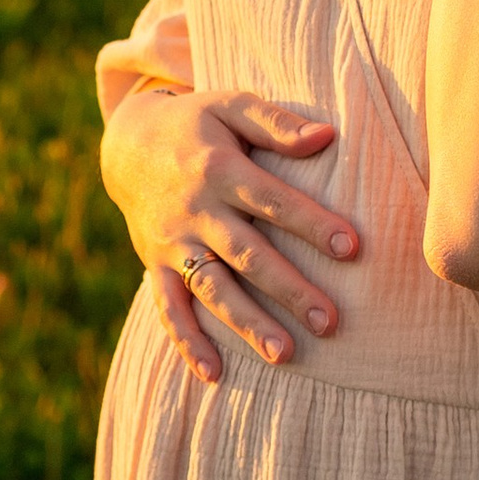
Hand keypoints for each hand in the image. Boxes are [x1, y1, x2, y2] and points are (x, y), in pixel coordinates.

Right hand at [100, 81, 356, 385]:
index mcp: (218, 168)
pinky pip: (168, 307)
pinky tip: (215, 374)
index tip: (352, 248)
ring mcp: (172, 242)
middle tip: (330, 321)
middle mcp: (195, 209)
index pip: (272, 200)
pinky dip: (187, 341)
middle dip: (289, 289)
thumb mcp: (230, 106)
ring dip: (247, 323)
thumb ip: (276, 123)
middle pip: (247, 254)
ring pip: (212, 288)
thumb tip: (327, 136)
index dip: (311, 223)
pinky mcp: (155, 265)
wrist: (126, 144)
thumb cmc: (196, 124)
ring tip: (286, 356)